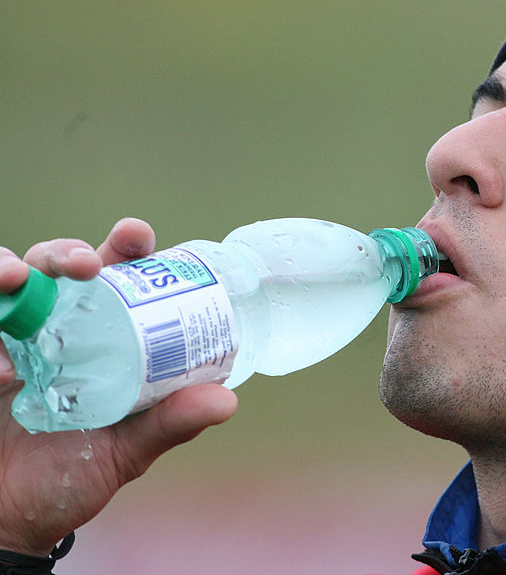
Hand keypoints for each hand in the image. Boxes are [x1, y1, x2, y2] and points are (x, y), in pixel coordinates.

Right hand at [0, 219, 237, 555]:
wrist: (8, 523)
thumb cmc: (69, 478)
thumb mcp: (126, 450)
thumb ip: (169, 423)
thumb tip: (227, 401)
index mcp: (99, 338)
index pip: (113, 276)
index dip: (124, 247)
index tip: (136, 237)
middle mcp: (51, 329)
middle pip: (55, 265)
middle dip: (66, 251)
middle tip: (82, 266)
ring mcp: (5, 341)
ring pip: (3, 279)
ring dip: (8, 268)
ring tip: (16, 281)